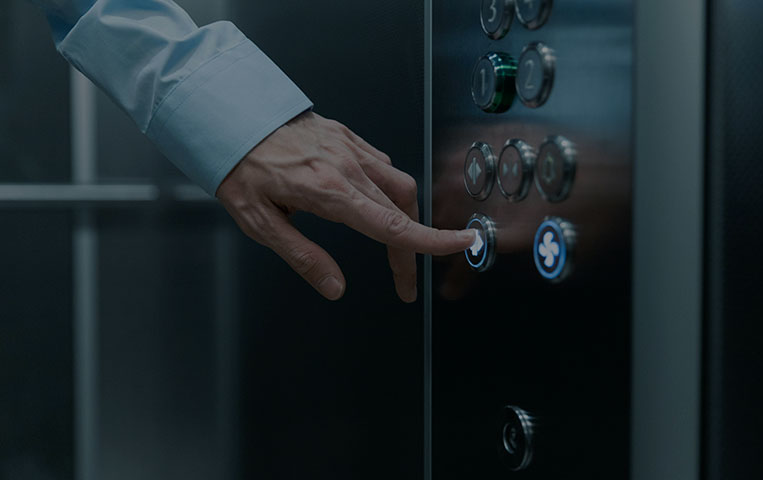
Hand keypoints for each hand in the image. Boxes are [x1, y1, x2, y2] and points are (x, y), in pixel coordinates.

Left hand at [216, 111, 474, 301]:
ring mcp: (350, 148)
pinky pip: (381, 164)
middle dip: (412, 248)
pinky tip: (374, 201)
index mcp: (329, 191)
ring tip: (394, 244)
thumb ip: (303, 257)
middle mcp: (347, 167)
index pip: (392, 224)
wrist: (229, 113)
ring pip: (399, 184)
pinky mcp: (346, 136)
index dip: (430, 241)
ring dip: (406, 217)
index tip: (462, 245)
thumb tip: (336, 288)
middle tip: (402, 281)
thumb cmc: (239, 167)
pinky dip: (388, 188)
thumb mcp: (259, 223)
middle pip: (402, 210)